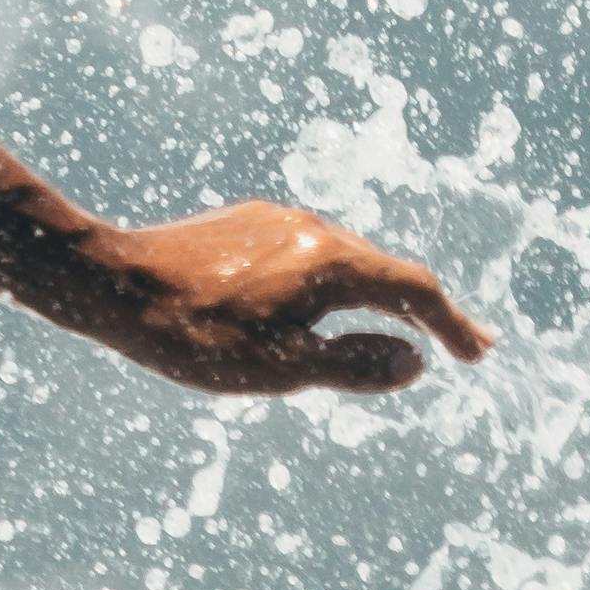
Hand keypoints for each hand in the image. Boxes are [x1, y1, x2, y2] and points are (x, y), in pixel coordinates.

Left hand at [89, 200, 494, 395]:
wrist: (110, 281)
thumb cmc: (194, 336)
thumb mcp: (281, 368)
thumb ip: (354, 366)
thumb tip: (416, 362)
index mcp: (331, 263)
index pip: (412, 290)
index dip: (452, 324)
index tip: (479, 355)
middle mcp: (312, 228)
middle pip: (385, 270)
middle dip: (426, 310)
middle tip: (464, 345)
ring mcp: (276, 221)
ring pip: (346, 260)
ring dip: (379, 296)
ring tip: (399, 330)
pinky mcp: (245, 225)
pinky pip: (308, 254)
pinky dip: (336, 284)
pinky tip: (320, 306)